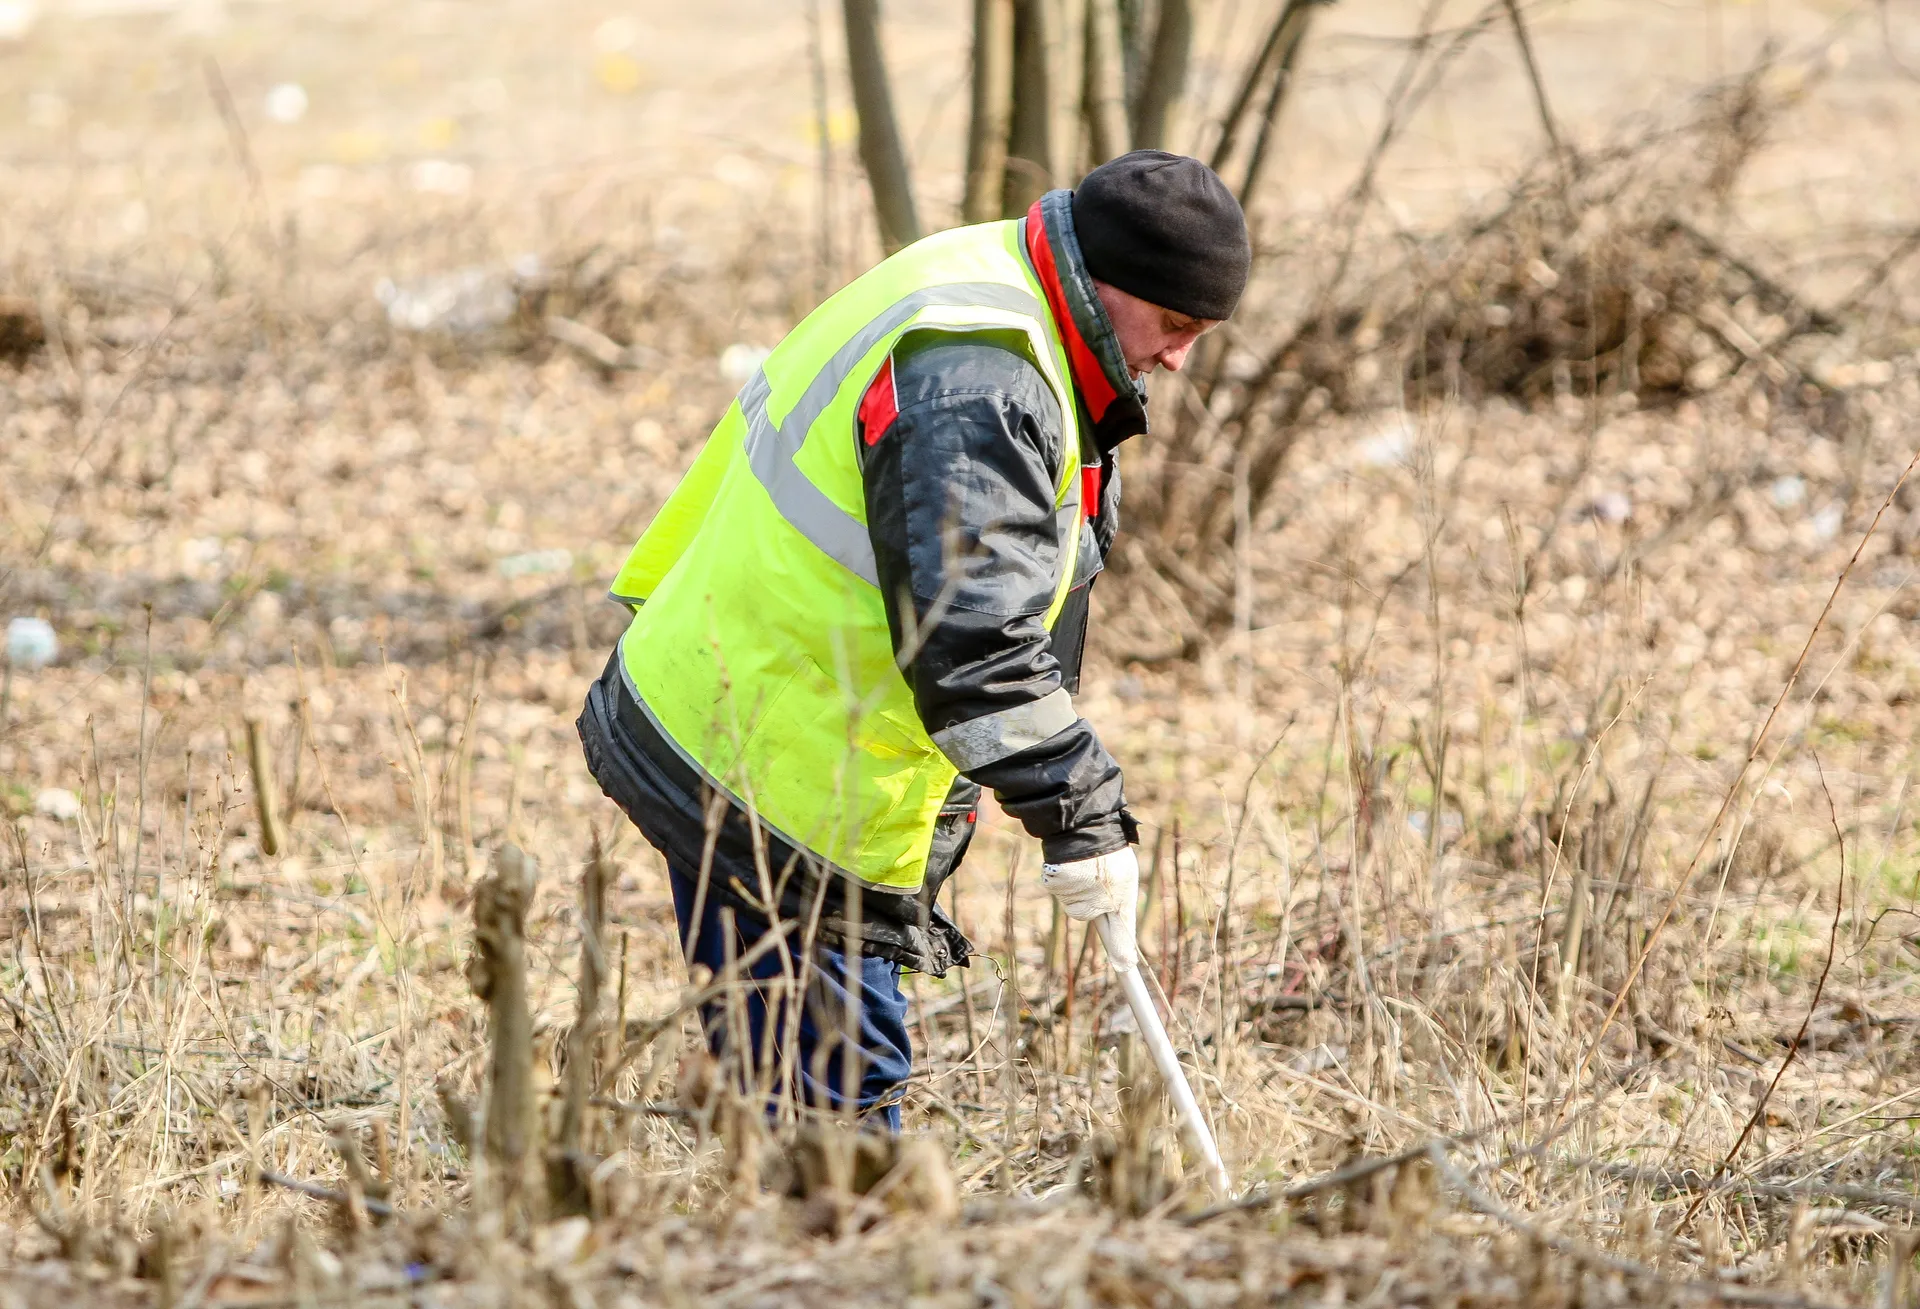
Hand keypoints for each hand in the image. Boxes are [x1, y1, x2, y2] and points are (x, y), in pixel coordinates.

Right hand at [1041, 846, 1139, 970]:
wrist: (1086, 824)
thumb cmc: (1109, 855)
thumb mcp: (1124, 881)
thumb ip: (1123, 917)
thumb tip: (1124, 960)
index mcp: (1121, 889)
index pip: (1121, 927)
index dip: (1121, 949)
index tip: (1126, 968)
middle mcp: (1100, 890)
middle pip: (1086, 915)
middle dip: (1089, 903)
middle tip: (1096, 879)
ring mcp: (1078, 886)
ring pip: (1072, 904)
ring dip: (1075, 891)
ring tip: (1084, 868)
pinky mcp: (1057, 881)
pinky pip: (1059, 892)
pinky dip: (1062, 883)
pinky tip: (1071, 865)